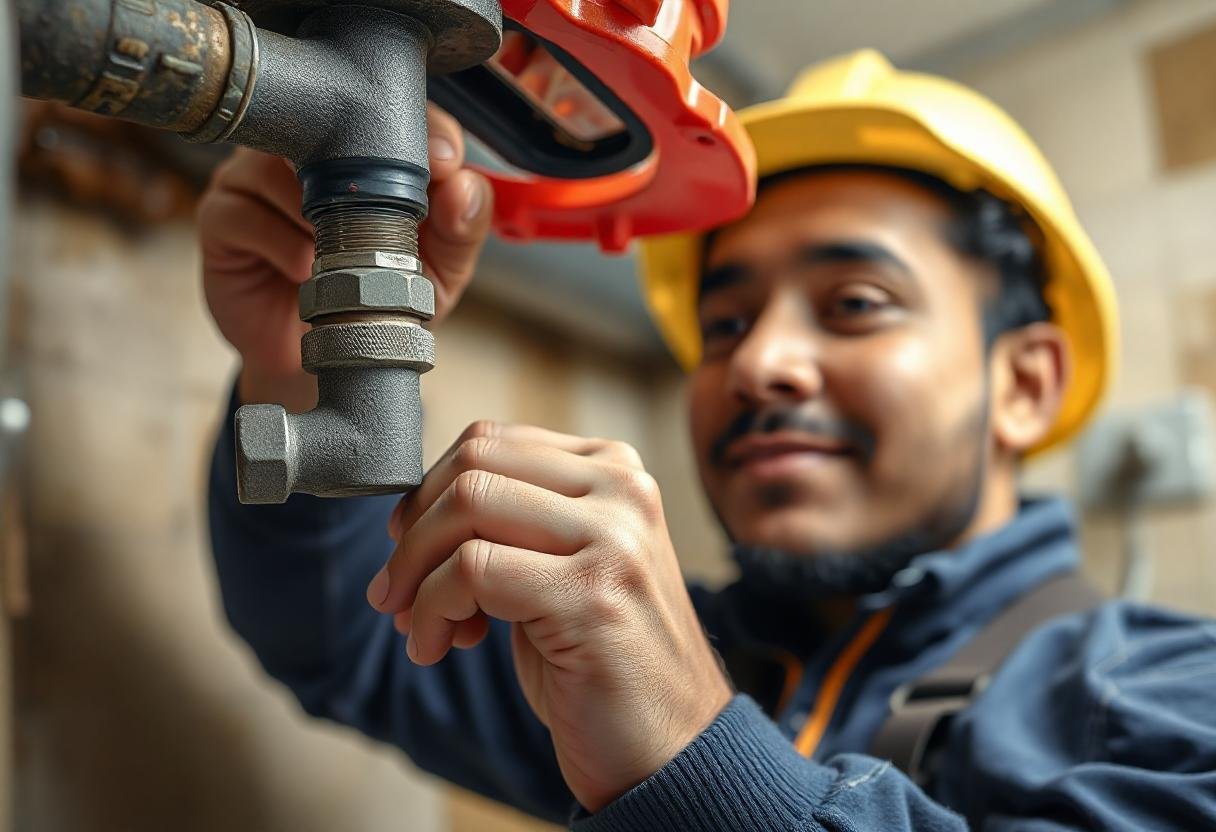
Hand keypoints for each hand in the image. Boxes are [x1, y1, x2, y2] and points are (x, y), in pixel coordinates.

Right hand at [198, 104, 492, 411]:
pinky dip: (281, 242)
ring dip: (317, 215)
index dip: (419, 128)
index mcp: (357, 155)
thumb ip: (461, 233)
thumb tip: (465, 186)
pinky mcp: (220, 216)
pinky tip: (303, 271)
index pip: (386, 112)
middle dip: (363, 170)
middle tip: (386, 215)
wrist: (316, 358)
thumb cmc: (376, 302)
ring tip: (337, 257)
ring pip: (279, 166)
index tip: (444, 162)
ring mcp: (254, 179)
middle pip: (324, 125)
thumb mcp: (436, 276)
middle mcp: (301, 154)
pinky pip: (244, 212)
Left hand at [368, 422, 733, 811]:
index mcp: (615, 471)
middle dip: (413, 529)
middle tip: (396, 591)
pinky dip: (431, 610)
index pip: (491, 441)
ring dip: (415, 571)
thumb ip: (513, 521)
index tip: (409, 549)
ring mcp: (613, 538)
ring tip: (416, 627)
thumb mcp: (562, 567)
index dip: (429, 492)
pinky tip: (437, 648)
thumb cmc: (603, 662)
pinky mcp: (590, 593)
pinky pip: (471, 570)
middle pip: (474, 464)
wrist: (671, 748)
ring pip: (467, 505)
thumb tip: (415, 506)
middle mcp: (622, 490)